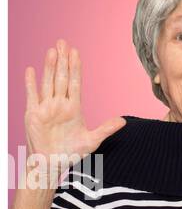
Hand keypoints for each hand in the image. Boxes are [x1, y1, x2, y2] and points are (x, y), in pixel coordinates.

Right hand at [23, 39, 124, 176]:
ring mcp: (45, 108)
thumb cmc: (70, 154)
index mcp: (73, 108)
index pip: (74, 82)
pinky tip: (30, 70)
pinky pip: (32, 96)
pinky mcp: (32, 115)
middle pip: (61, 78)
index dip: (75, 67)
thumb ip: (106, 129)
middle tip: (63, 42)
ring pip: (48, 83)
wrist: (51, 166)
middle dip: (62, 60)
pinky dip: (31, 83)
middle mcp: (59, 105)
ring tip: (52, 51)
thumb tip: (124, 121)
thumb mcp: (91, 141)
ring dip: (49, 67)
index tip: (76, 52)